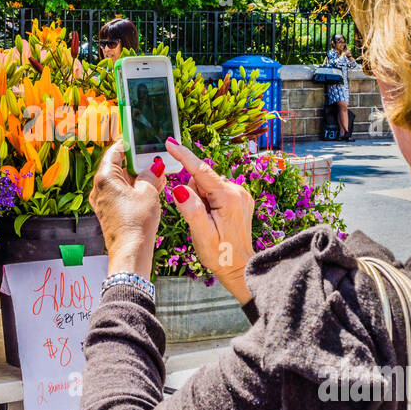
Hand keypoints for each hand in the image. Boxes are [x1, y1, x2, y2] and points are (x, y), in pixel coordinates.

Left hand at [88, 139, 165, 277]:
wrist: (130, 253)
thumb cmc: (136, 223)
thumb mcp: (148, 193)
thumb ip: (151, 175)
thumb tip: (154, 166)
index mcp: (104, 178)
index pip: (114, 152)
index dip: (128, 144)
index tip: (139, 139)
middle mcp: (99, 189)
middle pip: (117, 167)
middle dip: (137, 163)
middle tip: (154, 160)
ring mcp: (103, 202)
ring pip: (122, 183)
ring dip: (139, 178)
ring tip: (158, 176)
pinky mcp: (109, 213)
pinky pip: (122, 195)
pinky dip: (135, 191)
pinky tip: (152, 190)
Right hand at [164, 139, 255, 304]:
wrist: (240, 267)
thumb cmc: (220, 254)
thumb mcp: (201, 235)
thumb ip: (191, 210)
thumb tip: (179, 188)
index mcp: (228, 198)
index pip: (200, 171)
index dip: (183, 156)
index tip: (170, 142)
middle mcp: (237, 191)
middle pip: (202, 179)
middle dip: (194, 194)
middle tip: (199, 218)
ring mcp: (240, 194)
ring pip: (208, 185)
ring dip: (201, 199)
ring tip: (208, 221)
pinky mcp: (240, 198)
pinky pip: (216, 191)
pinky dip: (209, 201)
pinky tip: (214, 219)